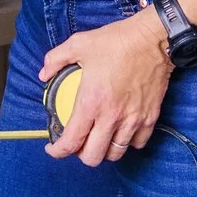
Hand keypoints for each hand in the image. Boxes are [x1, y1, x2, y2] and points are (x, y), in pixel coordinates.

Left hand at [41, 10, 172, 166]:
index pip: (71, 141)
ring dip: (104, 150)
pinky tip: (121, 131)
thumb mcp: (78, 44)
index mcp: (90, 101)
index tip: (53, 148)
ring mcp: (133, 120)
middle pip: (93, 157)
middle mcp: (111, 117)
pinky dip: (127, 142)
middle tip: (77, 142)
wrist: (153, 39)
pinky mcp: (150, 118)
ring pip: (115, 153)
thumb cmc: (117, 41)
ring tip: (98, 138)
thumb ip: (55, 59)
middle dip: (80, 154)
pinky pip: (137, 143)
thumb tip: (44, 74)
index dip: (58, 151)